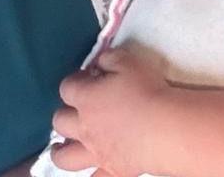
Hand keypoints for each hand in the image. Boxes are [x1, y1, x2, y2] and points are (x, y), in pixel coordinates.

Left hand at [51, 48, 167, 175]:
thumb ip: (109, 58)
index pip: (67, 88)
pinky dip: (91, 173)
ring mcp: (94, 151)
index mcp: (86, 98)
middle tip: (79, 108)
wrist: (163, 127)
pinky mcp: (110, 170)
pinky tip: (94, 166)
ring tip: (63, 145)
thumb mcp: (128, 61)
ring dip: (60, 150)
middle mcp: (84, 127)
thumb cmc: (146, 89)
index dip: (74, 81)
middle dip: (65, 112)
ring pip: (64, 156)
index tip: (87, 77)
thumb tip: (99, 63)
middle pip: (60, 121)